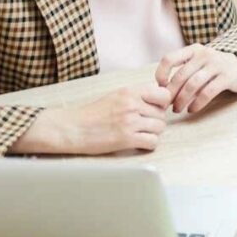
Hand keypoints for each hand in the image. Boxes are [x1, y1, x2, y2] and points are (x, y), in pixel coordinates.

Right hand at [14, 83, 170, 154]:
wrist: (73, 128)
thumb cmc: (93, 113)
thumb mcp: (116, 96)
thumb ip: (137, 96)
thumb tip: (160, 100)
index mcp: (129, 91)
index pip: (163, 94)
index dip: (162, 104)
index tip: (155, 109)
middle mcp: (132, 104)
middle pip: (162, 114)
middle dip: (156, 121)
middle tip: (143, 125)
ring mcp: (130, 122)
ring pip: (160, 128)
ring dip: (152, 133)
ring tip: (140, 134)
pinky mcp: (126, 139)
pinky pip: (152, 142)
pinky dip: (148, 144)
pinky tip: (138, 143)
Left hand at [155, 44, 236, 113]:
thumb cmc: (215, 68)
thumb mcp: (199, 62)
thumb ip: (183, 70)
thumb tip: (161, 89)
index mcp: (193, 50)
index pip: (169, 59)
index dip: (161, 74)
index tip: (160, 88)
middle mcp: (204, 54)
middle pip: (180, 75)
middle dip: (171, 93)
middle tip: (166, 106)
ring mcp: (217, 64)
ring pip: (193, 84)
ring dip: (182, 100)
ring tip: (177, 109)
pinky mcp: (227, 77)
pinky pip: (208, 92)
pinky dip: (197, 103)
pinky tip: (192, 110)